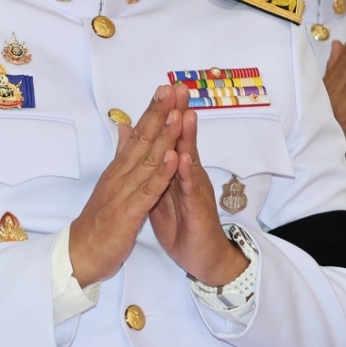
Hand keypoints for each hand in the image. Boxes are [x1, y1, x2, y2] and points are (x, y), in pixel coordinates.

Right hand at [68, 86, 184, 286]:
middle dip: (159, 113)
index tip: (167, 89)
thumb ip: (120, 155)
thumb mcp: (110, 184)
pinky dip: (161, 173)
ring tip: (177, 113)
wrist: (81, 254)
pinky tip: (171, 157)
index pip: (137, 134)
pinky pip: (148, 190)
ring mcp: (124, 192)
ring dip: (163, 136)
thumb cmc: (99, 222)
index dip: (153, 111)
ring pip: (147, 160)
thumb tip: (123, 127)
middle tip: (172, 88)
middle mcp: (120, 175)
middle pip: (142, 139)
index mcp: (119, 169)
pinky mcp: (128, 213)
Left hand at [148, 90, 251, 286]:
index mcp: (177, 172)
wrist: (203, 259)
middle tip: (178, 87)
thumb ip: (154, 168)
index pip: (171, 138)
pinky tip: (183, 158)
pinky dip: (186, 174)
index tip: (162, 89)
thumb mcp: (162, 193)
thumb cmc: (184, 225)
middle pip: (183, 141)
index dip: (166, 115)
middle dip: (180, 114)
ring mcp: (195, 192)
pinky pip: (191, 190)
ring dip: (187, 137)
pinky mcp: (198, 210)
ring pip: (190, 160)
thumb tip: (142, 145)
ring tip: (184, 113)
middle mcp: (189, 176)